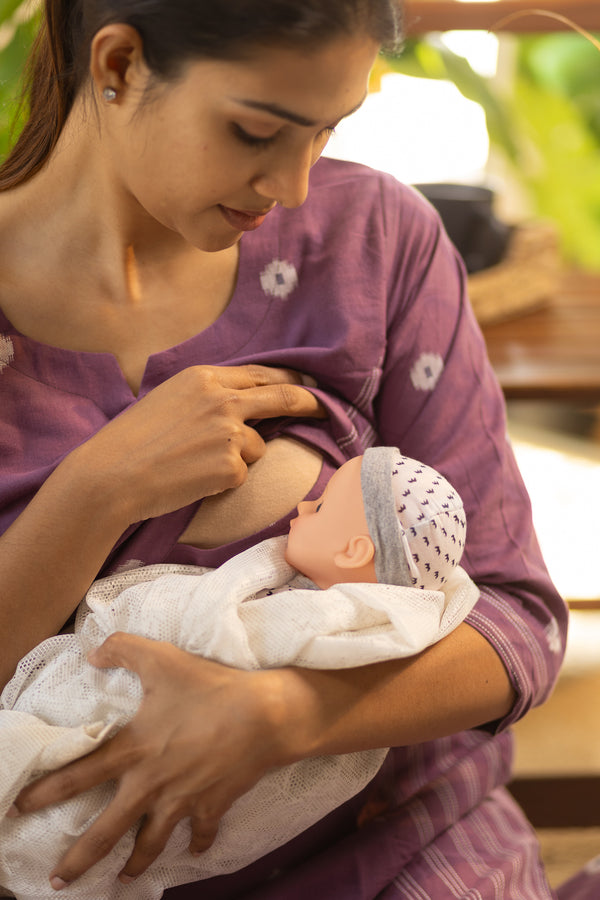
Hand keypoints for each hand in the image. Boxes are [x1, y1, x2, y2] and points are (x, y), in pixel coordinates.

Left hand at [13, 633, 286, 888]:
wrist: (264, 716)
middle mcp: (151, 784)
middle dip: (80, 860)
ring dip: (135, 864)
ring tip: (122, 880)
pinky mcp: (212, 806)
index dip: (46, 792)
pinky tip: (194, 851)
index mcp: (133, 750)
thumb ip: (123, 649)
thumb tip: (92, 653)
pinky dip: (197, 844)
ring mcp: (182, 801)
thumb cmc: (210, 687)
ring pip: (151, 844)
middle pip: (106, 832)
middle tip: (59, 881)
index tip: (20, 809)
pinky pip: (202, 833)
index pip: (79, 774)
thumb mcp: (162, 659)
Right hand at [76, 364, 324, 523]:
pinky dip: (225, 481)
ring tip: (195, 464)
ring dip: (239, 458)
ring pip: (258, 446)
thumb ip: (207, 395)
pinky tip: (194, 479)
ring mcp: (230, 433)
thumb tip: (242, 402)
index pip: (260, 374)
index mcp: (204, 377)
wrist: (111, 475)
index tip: (308, 383)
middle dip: (309, 401)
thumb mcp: (169, 398)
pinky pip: (243, 475)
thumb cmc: (132, 440)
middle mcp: (223, 400)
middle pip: (283, 397)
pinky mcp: (232, 467)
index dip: (289, 379)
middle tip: (326, 406)